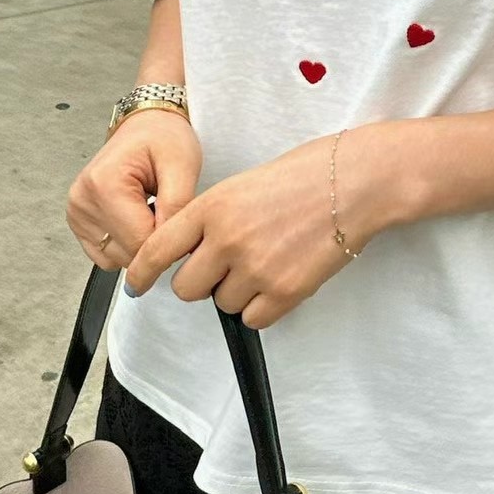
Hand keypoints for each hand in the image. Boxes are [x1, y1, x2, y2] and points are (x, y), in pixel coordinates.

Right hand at [66, 110, 202, 268]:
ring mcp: (77, 212)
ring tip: (151, 210)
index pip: (140, 243)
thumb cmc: (163, 138)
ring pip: (117, 258)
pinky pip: (106, 255)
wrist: (146, 125)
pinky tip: (137, 217)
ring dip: (140, 243)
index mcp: (104, 184)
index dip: (168, 242)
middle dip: (154, 241)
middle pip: (128, 254)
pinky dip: (125, 244)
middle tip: (167, 210)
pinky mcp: (78, 221)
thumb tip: (169, 248)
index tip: (181, 224)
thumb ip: (177, 208)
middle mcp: (83, 200)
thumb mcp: (183, 165)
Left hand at [124, 123, 399, 329]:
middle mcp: (227, 239)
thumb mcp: (243, 183)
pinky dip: (264, 306)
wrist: (357, 181)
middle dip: (202, 281)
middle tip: (228, 265)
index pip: (157, 250)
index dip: (141, 273)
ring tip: (268, 260)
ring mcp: (256, 268)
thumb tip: (191, 249)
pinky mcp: (285, 291)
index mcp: (212, 206)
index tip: (136, 285)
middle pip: (186, 288)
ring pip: (223, 304)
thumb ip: (212, 217)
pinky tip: (282, 278)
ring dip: (238, 291)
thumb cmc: (307, 175)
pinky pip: (254, 318)